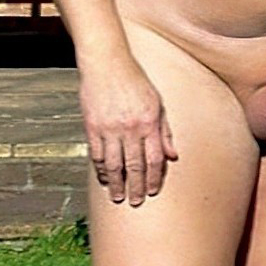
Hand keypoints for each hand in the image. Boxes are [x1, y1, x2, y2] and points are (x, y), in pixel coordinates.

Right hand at [79, 57, 177, 205]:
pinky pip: (97, 154)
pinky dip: (100, 169)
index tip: (153, 191)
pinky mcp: (92, 127)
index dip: (155, 177)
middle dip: (137, 186)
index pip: (155, 158)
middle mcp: (131, 128)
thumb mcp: (158, 103)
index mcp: (150, 123)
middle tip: (137, 202)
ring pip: (114, 164)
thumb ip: (165, 131)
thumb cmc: (137, 82)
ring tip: (118, 197)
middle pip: (135, 165)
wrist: (108, 64)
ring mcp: (110, 128)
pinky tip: (103, 178)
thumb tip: (173, 156)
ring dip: (117, 183)